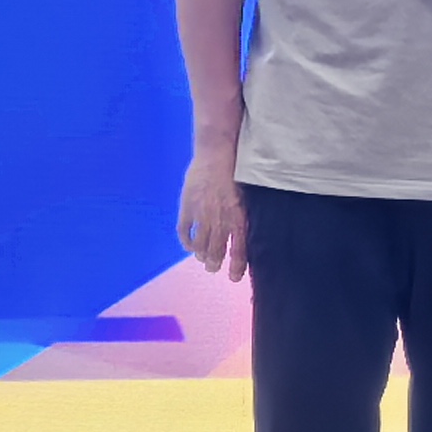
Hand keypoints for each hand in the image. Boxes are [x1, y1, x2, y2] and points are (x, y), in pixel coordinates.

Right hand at [178, 150, 248, 280]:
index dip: (236, 266)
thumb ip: (244, 215)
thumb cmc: (236, 172)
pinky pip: (184, 232)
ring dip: (201, 254)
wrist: (217, 153)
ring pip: (199, 245)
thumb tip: (246, 232)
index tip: (234, 277)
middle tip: (213, 268)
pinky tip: (189, 245)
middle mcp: (220, 220)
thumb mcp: (247, 196)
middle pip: (215, 251)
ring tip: (202, 258)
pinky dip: (186, 242)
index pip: (238, 249)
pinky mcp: (187, 207)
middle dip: (214, 263)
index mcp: (238, 217)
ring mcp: (202, 215)